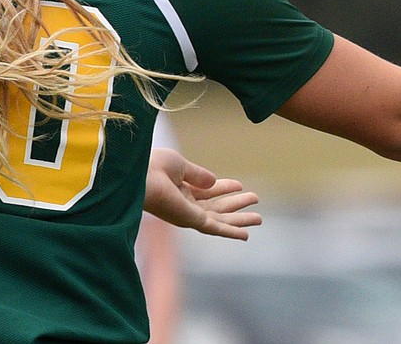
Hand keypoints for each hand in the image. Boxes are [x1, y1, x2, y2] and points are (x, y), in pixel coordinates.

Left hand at [144, 148, 262, 240]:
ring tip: (259, 217)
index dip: (224, 188)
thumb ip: (198, 174)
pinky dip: (232, 232)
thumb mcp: (180, 165)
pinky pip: (216, 229)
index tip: (240, 184)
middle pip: (216, 208)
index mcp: (179, 190)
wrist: (140, 175)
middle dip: (235, 205)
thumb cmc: (152, 166)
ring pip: (220, 220)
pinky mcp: (191, 221)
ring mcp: (188, 215)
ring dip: (239, 219)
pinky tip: (246, 234)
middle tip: (255, 199)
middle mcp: (183, 205)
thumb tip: (214, 180)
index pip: (206, 192)